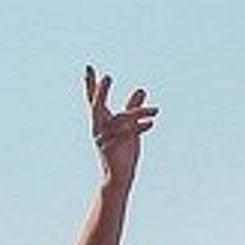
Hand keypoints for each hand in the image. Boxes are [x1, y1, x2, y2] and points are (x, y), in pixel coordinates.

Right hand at [86, 66, 156, 182]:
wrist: (119, 177)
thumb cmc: (123, 152)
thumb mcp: (131, 127)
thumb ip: (133, 109)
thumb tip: (141, 89)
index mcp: (101, 122)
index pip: (93, 100)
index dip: (90, 84)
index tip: (88, 67)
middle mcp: (98, 128)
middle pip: (96, 106)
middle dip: (101, 92)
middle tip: (108, 77)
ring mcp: (103, 139)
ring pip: (120, 120)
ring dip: (138, 113)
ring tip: (156, 110)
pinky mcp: (111, 149)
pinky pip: (126, 134)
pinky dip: (139, 127)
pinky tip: (151, 123)